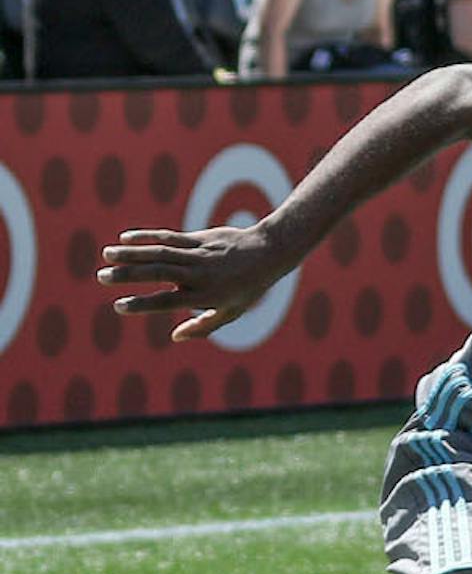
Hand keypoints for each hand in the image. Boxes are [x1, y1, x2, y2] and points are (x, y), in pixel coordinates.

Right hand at [99, 225, 290, 342]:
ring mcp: (199, 255)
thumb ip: (203, 327)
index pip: (168, 302)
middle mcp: (200, 275)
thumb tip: (175, 336)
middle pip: (158, 274)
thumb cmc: (248, 288)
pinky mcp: (199, 238)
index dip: (142, 304)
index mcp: (206, 297)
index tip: (119, 306)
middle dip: (128, 275)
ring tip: (106, 255)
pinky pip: (169, 237)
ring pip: (160, 252)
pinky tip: (126, 238)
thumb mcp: (231, 313)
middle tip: (101, 277)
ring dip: (131, 253)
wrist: (268, 253)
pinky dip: (146, 237)